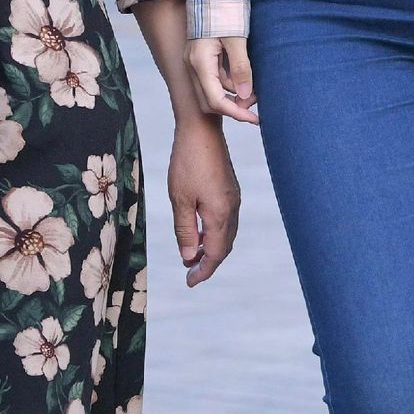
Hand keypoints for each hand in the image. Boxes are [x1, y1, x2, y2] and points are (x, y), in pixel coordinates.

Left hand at [168, 110, 240, 284]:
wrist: (202, 130)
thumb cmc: (187, 163)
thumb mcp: (179, 199)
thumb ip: (185, 231)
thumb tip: (189, 257)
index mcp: (220, 215)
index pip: (215, 254)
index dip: (203, 271)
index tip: (189, 282)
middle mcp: (232, 209)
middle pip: (224, 247)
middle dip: (207, 263)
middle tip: (189, 273)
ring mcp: (234, 199)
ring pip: (227, 235)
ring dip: (211, 248)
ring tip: (192, 255)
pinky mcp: (230, 191)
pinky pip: (227, 221)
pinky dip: (215, 234)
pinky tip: (200, 232)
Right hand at [185, 35, 259, 123]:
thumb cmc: (223, 8)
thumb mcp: (237, 38)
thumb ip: (240, 67)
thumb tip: (244, 96)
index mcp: (200, 62)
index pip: (215, 100)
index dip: (236, 113)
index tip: (255, 119)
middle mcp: (193, 64)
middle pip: (210, 101)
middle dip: (234, 106)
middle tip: (256, 100)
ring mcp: (194, 60)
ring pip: (212, 90)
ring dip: (233, 94)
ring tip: (254, 86)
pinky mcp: (199, 56)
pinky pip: (213, 78)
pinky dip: (229, 82)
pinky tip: (243, 75)